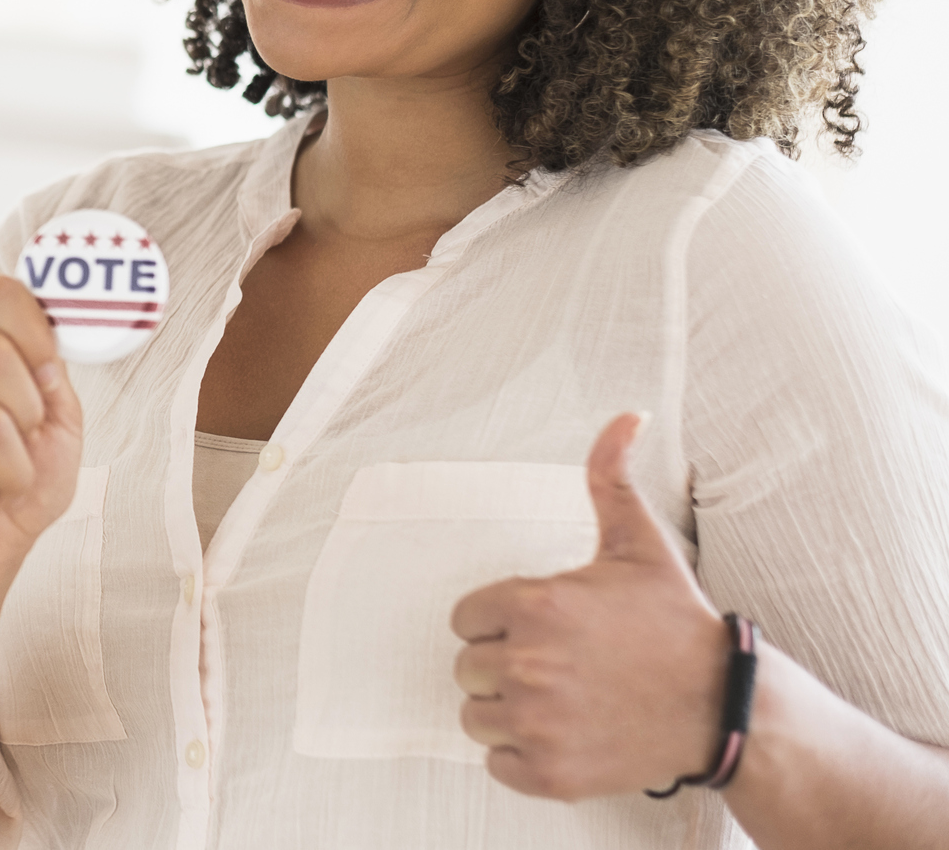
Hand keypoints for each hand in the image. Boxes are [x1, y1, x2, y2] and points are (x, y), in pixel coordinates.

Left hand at [450, 412, 731, 800]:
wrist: (725, 707)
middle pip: (467, 667)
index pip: (465, 617)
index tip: (541, 628)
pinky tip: (564, 735)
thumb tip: (625, 417)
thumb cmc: (676, 624)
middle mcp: (528, 665)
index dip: (499, 622)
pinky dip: (521, 756)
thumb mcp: (639, 544)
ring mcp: (538, 723)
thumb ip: (611, 477)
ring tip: (560, 700)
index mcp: (535, 606)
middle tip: (555, 665)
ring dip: (508, 710)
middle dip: (502, 665)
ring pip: (476, 715)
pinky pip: (496, 764)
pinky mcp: (551, 773)